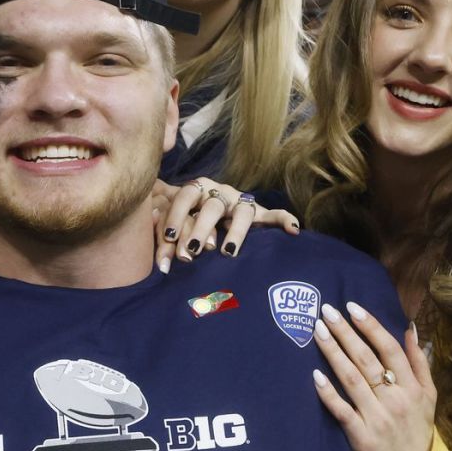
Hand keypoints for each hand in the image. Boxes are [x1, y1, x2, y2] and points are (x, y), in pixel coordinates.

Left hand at [152, 177, 299, 272]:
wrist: (211, 213)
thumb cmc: (187, 221)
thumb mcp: (175, 224)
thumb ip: (166, 237)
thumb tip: (159, 261)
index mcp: (197, 189)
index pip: (185, 196)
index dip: (176, 216)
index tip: (169, 237)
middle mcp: (220, 192)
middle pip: (212, 207)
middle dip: (201, 229)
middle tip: (193, 252)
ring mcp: (241, 201)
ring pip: (242, 213)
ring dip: (235, 233)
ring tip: (228, 253)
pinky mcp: (259, 212)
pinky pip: (274, 214)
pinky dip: (284, 219)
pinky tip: (293, 230)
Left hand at [312, 302, 435, 450]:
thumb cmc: (417, 431)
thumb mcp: (428, 397)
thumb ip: (419, 363)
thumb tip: (409, 329)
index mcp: (413, 388)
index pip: (389, 350)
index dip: (371, 327)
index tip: (352, 307)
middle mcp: (396, 400)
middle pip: (367, 360)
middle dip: (345, 333)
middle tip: (326, 311)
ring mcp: (377, 419)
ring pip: (352, 380)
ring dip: (333, 353)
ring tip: (318, 331)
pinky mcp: (361, 438)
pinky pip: (342, 411)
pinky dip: (328, 394)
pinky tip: (315, 375)